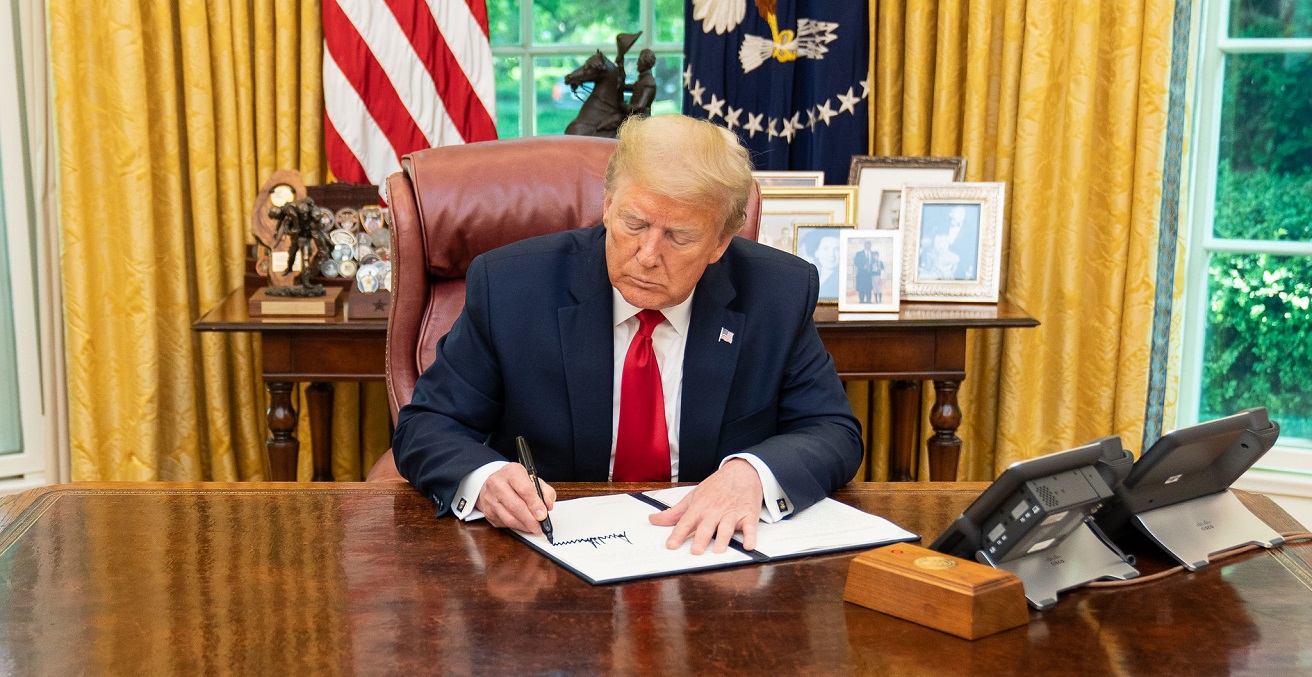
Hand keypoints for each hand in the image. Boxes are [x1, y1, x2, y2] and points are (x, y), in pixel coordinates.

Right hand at [475, 463, 555, 533]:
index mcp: (511, 472)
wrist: (495, 483)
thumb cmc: (516, 481)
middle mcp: (497, 483)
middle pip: (515, 506)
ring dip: (524, 526)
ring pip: (509, 518)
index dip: (535, 504)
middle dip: (530, 520)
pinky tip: (523, 525)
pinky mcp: (487, 511)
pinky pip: (504, 524)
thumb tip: (548, 506)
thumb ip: (545, 491)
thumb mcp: (533, 479)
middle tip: (540, 527)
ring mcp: (490, 498)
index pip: (525, 489)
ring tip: (533, 528)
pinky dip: (516, 527)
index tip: (543, 514)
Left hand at [648, 458, 762, 554]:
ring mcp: (732, 514)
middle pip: (706, 527)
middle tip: (696, 551)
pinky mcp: (748, 515)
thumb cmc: (716, 486)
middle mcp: (715, 511)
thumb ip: (674, 512)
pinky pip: (750, 528)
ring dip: (723, 539)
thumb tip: (653, 520)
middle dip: (701, 538)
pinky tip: (749, 545)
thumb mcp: (693, 496)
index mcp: (700, 507)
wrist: (742, 472)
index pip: (686, 522)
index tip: (671, 545)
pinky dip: (751, 537)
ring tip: (718, 550)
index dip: (678, 535)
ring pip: (727, 528)